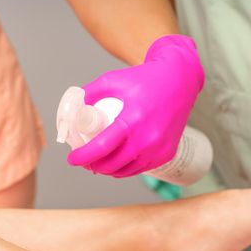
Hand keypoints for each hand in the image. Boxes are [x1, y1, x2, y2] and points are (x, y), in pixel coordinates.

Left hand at [67, 35, 203, 176]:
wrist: (179, 80)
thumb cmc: (144, 79)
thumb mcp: (112, 80)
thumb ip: (88, 93)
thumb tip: (70, 111)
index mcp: (133, 119)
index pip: (102, 147)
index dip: (82, 156)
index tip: (71, 158)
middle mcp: (148, 137)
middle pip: (111, 164)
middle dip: (91, 165)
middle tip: (82, 160)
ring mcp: (159, 149)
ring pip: (124, 171)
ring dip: (106, 170)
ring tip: (96, 162)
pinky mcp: (166, 154)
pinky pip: (139, 169)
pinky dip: (124, 169)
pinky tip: (115, 162)